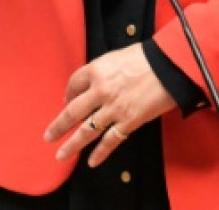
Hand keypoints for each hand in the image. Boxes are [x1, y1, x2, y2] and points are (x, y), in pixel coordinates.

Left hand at [44, 43, 176, 167]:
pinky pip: (110, 141)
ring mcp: (113, 109)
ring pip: (86, 131)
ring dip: (72, 145)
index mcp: (96, 70)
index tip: (66, 101)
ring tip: (61, 154)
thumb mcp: (117, 56)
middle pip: (73, 112)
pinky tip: (91, 162)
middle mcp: (100, 91)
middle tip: (49, 136)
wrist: (170, 66)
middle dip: (59, 126)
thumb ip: (103, 71)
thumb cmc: (147, 57)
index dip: (67, 94)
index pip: (73, 84)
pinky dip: (100, 153)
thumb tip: (94, 83)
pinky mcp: (128, 122)